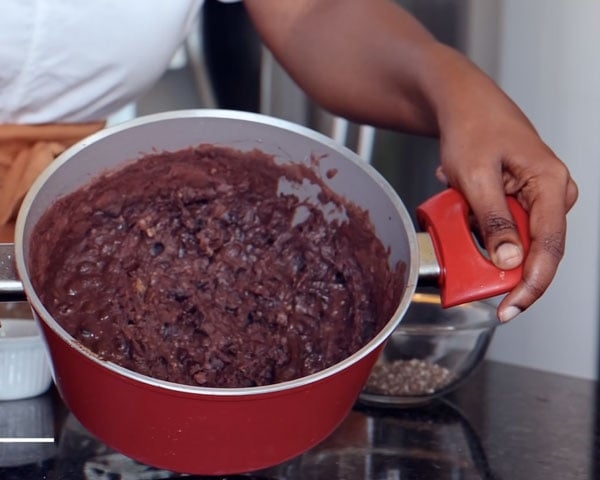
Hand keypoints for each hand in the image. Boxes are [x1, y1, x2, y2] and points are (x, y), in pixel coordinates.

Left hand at [245, 0, 578, 320]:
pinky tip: (460, 195)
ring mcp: (537, 194)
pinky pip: (503, 222)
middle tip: (464, 257)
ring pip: (514, 237)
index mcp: (551, 184)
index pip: (549, 248)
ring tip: (458, 202)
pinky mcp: (520, 195)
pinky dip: (478, 221)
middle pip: (533, 247)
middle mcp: (552, 192)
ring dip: (482, 234)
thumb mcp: (474, 177)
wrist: (459, 101)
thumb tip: (511, 260)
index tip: (508, 308)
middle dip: (497, 257)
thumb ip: (492, 221)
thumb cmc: (470, 127)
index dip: (530, 284)